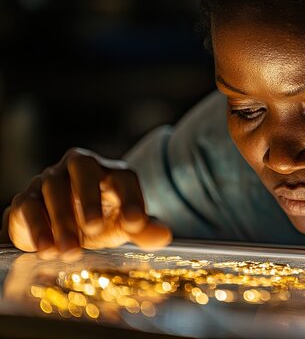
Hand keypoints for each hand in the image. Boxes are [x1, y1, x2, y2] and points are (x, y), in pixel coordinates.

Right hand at [3, 148, 171, 259]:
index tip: (135, 224)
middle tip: (94, 228)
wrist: (61, 229)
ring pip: (53, 188)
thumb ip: (143, 229)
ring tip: (70, 251)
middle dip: (89, 196)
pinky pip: (28, 206)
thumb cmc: (100, 222)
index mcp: (110, 172)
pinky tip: (46, 250)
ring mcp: (51, 179)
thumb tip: (164, 236)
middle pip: (83, 167)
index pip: (124, 177)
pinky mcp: (27, 198)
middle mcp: (80, 168)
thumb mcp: (122, 226)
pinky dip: (37, 228)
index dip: (131, 198)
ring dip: (61, 221)